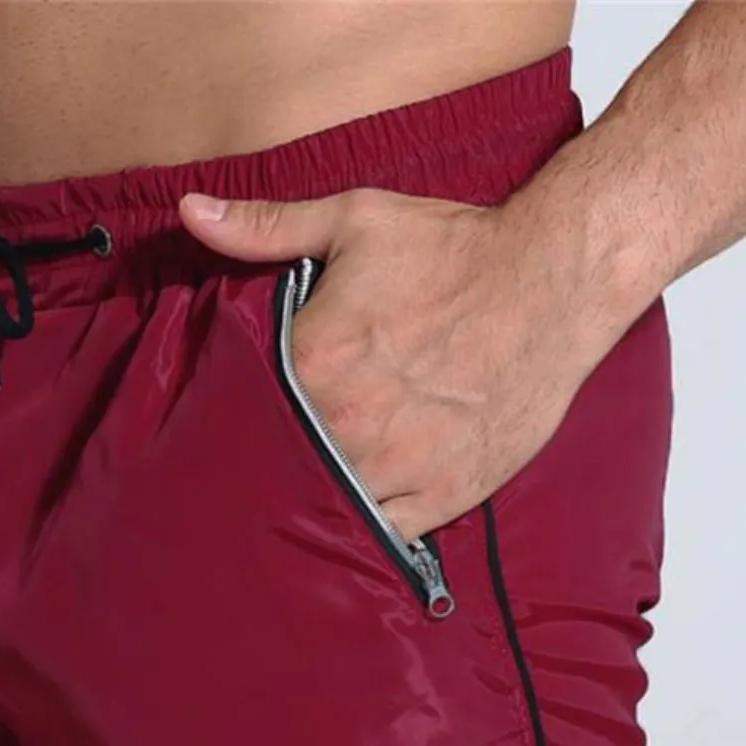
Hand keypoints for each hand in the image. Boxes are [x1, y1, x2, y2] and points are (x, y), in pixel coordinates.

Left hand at [179, 186, 615, 539]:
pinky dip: (370, 525)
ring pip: (330, 505)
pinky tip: (362, 506)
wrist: (557, 279)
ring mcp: (398, 467)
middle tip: (268, 459)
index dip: (239, 416)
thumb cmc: (456, 249)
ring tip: (313, 484)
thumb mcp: (354, 221)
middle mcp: (350, 424)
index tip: (238, 417)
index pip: (244, 411)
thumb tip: (189, 212)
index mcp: (313, 362)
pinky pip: (385, 534)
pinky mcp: (443, 495)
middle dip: (275, 459)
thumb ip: (265, 227)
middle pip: (283, 464)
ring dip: (318, 497)